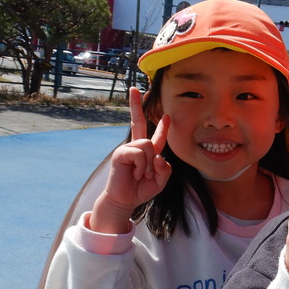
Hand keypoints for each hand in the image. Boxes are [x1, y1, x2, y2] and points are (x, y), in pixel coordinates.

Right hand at [90, 87, 171, 232]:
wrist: (125, 200)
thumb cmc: (141, 190)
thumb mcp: (160, 180)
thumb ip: (165, 168)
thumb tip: (158, 156)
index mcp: (147, 152)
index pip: (156, 136)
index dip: (163, 127)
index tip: (167, 116)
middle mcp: (136, 147)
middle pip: (137, 121)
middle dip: (136, 104)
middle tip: (134, 88)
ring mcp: (127, 148)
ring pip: (148, 146)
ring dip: (148, 165)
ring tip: (141, 175)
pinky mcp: (120, 153)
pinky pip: (139, 153)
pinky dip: (141, 166)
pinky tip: (135, 174)